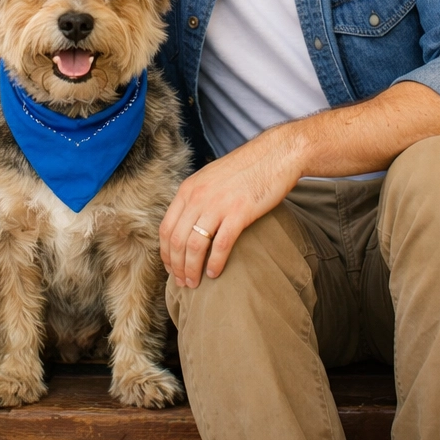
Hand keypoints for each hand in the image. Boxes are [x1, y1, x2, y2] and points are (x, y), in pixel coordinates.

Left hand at [159, 125, 302, 288]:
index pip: (165, 227)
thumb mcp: (210, 178)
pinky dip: (214, 263)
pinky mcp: (239, 213)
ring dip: (192, 269)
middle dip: (176, 266)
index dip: (165, 253)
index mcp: (188, 189)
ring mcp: (218, 204)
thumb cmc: (245, 168)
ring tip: (194, 284)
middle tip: (181, 283)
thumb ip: (197, 197)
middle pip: (176, 240)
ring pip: (194, 245)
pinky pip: (220, 245)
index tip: (170, 268)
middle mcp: (198, 196)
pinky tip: (214, 274)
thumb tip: (188, 222)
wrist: (274, 154)